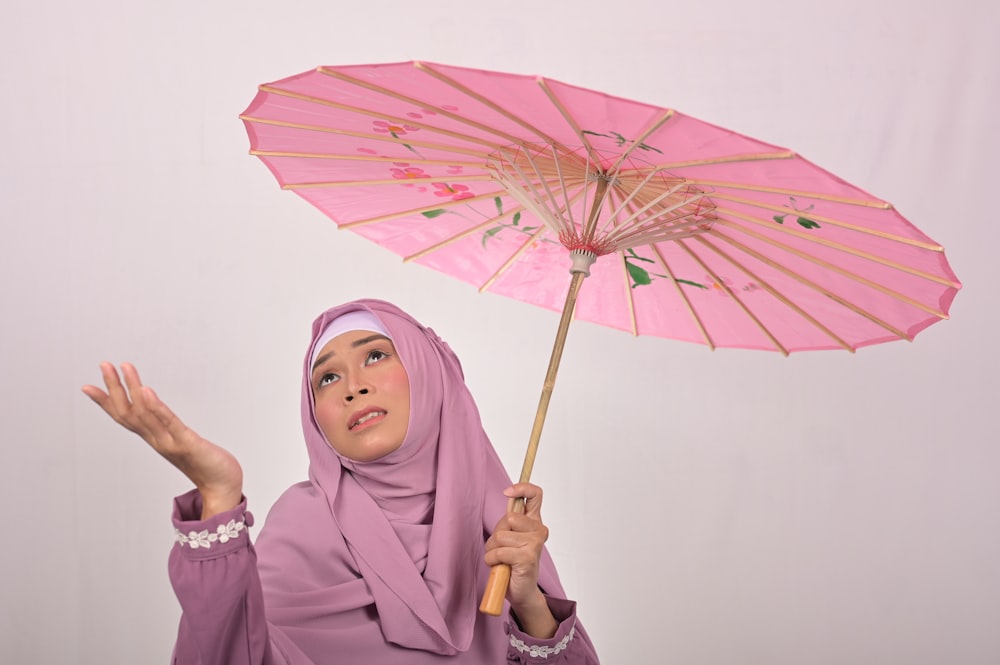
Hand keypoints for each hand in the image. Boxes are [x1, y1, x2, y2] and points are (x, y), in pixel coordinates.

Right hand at [81, 362, 242, 518]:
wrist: (222, 486)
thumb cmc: (205, 462)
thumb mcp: (180, 441)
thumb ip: (167, 431)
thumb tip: (159, 416)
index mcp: (154, 438)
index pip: (125, 417)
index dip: (106, 402)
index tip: (87, 386)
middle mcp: (157, 440)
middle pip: (129, 412)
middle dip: (115, 387)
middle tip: (104, 364)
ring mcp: (170, 442)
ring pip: (145, 414)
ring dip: (133, 389)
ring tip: (125, 367)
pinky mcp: (187, 443)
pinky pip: (169, 423)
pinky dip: (156, 408)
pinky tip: (146, 391)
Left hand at [484, 482, 557, 638]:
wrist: (522, 592)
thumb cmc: (513, 564)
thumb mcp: (511, 538)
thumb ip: (510, 522)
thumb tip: (508, 497)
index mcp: (534, 522)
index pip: (535, 495)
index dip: (522, 488)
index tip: (507, 492)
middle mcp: (539, 530)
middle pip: (508, 518)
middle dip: (497, 534)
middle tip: (501, 548)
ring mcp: (535, 543)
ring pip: (501, 536)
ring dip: (492, 550)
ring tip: (501, 560)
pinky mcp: (527, 557)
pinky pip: (499, 552)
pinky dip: (493, 560)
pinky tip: (501, 567)